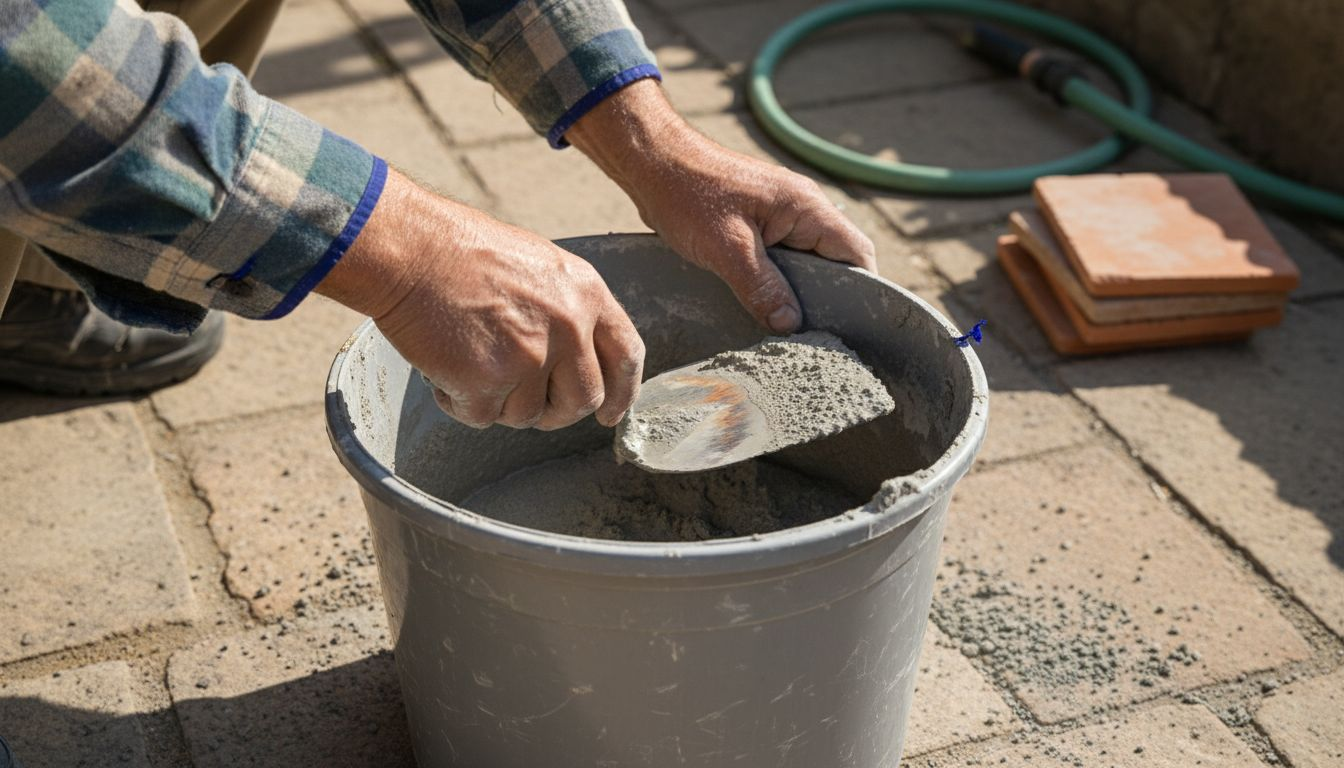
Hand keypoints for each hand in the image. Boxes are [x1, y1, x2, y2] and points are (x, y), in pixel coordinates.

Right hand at [318, 169, 643, 428]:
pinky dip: (459, 402)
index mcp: (586, 294)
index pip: (626, 356)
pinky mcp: (488, 381)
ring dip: (499, 402)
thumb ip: (569, 313)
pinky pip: (482, 417)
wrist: (411, 250)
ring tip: (470, 359)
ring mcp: (529, 357)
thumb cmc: (464, 253)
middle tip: (525, 401)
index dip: (622, 393)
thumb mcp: (541, 268)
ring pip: (527, 415)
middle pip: (582, 400)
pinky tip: (444, 367)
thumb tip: (577, 364)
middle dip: (555, 411)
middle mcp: (568, 327)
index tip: (610, 414)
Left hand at [567, 80, 875, 333]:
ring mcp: (780, 215)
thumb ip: (763, 287)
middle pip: (834, 261)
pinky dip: (775, 282)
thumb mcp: (728, 249)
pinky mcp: (759, 223)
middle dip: (826, 298)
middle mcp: (802, 208)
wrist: (651, 161)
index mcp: (807, 207)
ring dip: (796, 291)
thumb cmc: (688, 194)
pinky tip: (762, 306)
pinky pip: (781, 258)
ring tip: (786, 328)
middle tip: (811, 337)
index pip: (857, 253)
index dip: (860, 292)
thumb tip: (791, 324)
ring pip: (805, 262)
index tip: (848, 328)